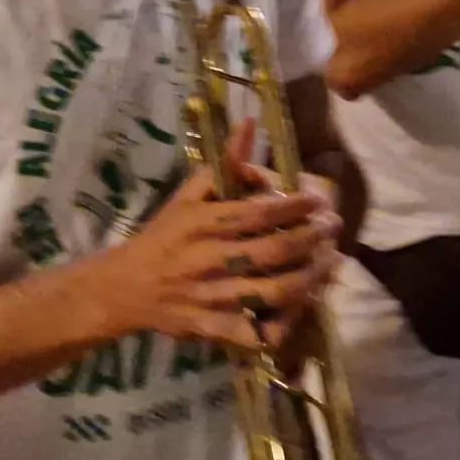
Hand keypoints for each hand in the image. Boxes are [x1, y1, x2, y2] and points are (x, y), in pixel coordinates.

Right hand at [101, 118, 341, 350]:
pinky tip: (303, 307)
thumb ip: (223, 163)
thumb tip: (250, 125)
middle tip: (334, 227)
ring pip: (272, 293)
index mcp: (201, 223)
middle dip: (312, 239)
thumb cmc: (164, 235)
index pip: (257, 212)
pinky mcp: (212, 328)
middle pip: (272, 252)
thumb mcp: (188, 194)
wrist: (125, 287)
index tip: (320, 198)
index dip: (295, 205)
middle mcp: (208, 259)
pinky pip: (254, 334)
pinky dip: (282, 324)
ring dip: (310, 278)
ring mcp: (211, 298)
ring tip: (331, 263)